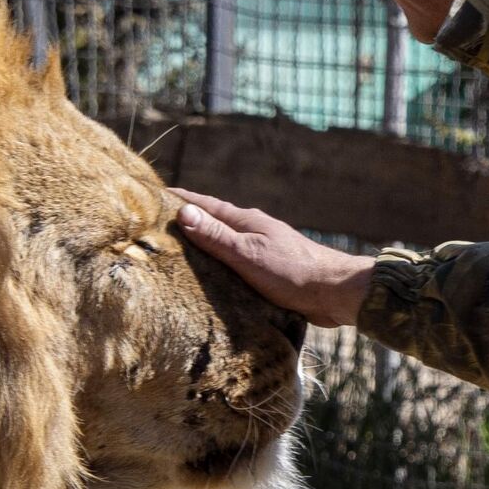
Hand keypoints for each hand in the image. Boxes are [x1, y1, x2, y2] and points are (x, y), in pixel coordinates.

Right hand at [171, 189, 373, 328]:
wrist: (334, 293)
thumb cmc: (292, 272)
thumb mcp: (248, 254)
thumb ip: (217, 236)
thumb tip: (184, 212)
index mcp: (246, 221)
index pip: (205, 205)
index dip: (180, 200)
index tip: (154, 195)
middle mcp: (253, 231)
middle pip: (214, 222)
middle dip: (187, 222)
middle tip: (156, 226)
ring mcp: (262, 250)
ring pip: (225, 243)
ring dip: (204, 245)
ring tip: (177, 253)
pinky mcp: (269, 270)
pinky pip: (235, 263)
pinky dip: (219, 265)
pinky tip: (211, 279)